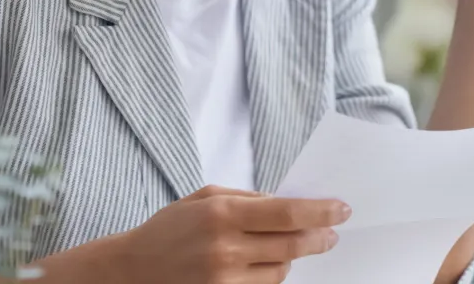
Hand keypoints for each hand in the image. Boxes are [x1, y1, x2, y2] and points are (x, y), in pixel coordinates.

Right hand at [120, 185, 349, 283]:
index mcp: (223, 214)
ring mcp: (224, 280)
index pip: (288, 214)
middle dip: (319, 238)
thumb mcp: (206, 197)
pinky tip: (267, 265)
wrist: (132, 269)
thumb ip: (248, 198)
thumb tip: (288, 203)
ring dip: (291, 259)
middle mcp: (226, 249)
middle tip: (332, 234)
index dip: (321, 212)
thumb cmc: (171, 228)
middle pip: (292, 245)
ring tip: (289, 248)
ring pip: (281, 272)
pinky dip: (271, 276)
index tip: (342, 210)